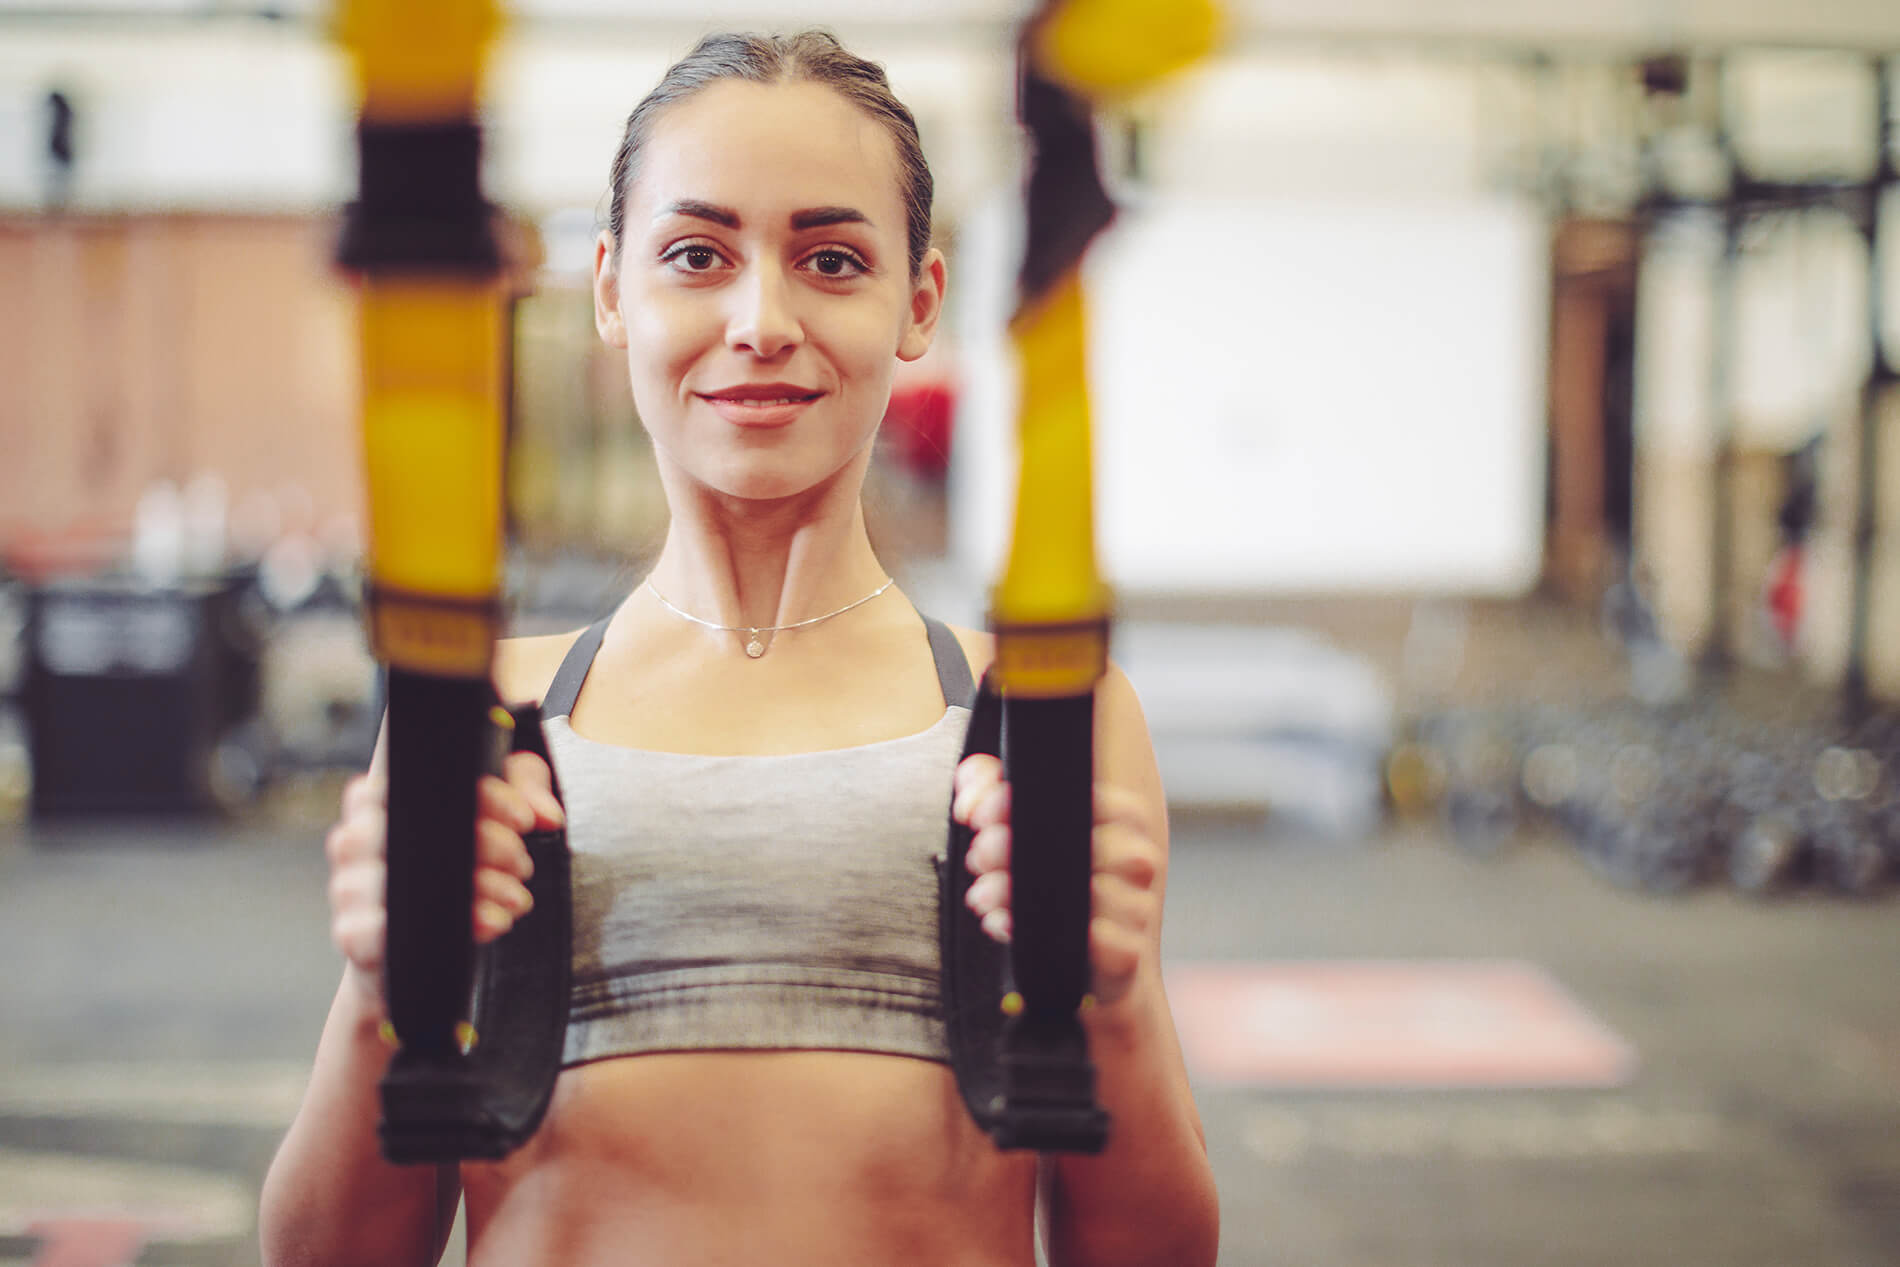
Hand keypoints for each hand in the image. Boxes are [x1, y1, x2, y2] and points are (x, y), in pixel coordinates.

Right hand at [324, 752, 564, 1013]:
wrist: (422, 950)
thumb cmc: (453, 867)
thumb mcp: (496, 811)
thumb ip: (523, 789)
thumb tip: (547, 814)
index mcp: (382, 796)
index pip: (419, 775)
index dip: (482, 795)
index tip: (523, 817)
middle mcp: (356, 836)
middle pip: (414, 825)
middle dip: (486, 844)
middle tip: (520, 861)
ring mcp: (348, 885)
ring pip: (405, 877)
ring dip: (475, 887)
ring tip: (512, 894)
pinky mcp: (353, 933)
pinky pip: (390, 927)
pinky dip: (452, 924)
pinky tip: (489, 921)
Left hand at [951, 752, 1162, 1010]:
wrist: (1080, 964)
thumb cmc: (1051, 886)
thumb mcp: (1018, 829)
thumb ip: (989, 791)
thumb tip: (971, 797)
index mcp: (1124, 819)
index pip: (1086, 796)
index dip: (1025, 803)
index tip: (983, 816)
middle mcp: (1138, 859)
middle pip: (1080, 843)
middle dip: (1012, 847)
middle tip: (978, 856)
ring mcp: (1138, 907)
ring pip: (1082, 892)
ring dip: (1016, 894)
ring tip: (984, 893)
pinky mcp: (1128, 953)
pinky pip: (1092, 940)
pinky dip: (1039, 934)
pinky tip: (1007, 926)